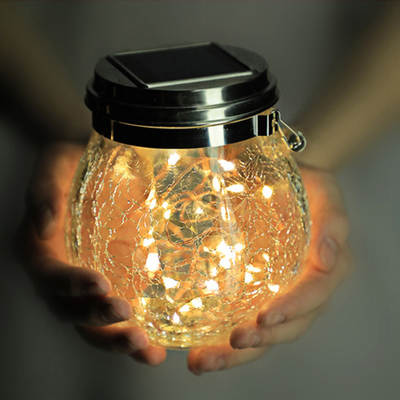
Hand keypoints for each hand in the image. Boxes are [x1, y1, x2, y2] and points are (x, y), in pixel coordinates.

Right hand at [19, 143, 165, 365]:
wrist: (102, 164)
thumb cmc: (75, 163)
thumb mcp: (57, 166)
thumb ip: (45, 191)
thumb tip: (43, 224)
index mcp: (41, 249)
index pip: (50, 275)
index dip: (70, 284)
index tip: (100, 283)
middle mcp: (62, 274)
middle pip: (70, 311)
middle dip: (96, 320)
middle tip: (127, 318)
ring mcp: (89, 284)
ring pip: (93, 325)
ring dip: (117, 340)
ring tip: (146, 349)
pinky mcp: (115, 284)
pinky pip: (120, 317)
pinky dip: (136, 337)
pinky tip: (157, 347)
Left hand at [188, 165, 351, 373]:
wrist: (280, 184)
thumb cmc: (304, 186)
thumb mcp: (323, 192)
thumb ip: (331, 222)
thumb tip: (325, 260)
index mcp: (326, 267)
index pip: (313, 294)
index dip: (293, 308)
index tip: (264, 316)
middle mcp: (304, 290)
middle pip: (289, 326)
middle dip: (261, 339)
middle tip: (232, 343)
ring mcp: (278, 295)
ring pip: (264, 333)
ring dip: (235, 353)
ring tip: (202, 361)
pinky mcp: (255, 295)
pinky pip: (242, 321)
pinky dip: (220, 341)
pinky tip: (196, 349)